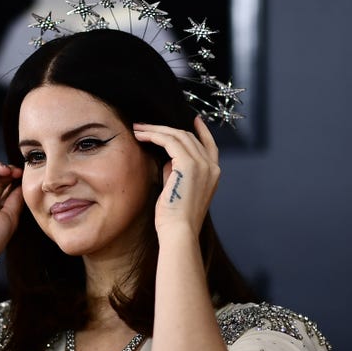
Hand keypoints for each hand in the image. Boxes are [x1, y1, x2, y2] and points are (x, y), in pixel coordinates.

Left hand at [133, 116, 219, 236]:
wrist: (179, 231)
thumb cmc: (175, 218)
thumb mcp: (179, 189)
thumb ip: (177, 172)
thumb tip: (167, 159)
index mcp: (213, 174)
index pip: (210, 144)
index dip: (201, 130)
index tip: (194, 119)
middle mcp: (211, 167)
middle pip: (189, 137)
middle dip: (165, 129)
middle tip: (145, 126)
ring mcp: (202, 164)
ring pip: (178, 135)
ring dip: (155, 130)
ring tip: (138, 129)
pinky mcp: (189, 164)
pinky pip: (169, 140)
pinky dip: (154, 135)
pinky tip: (141, 136)